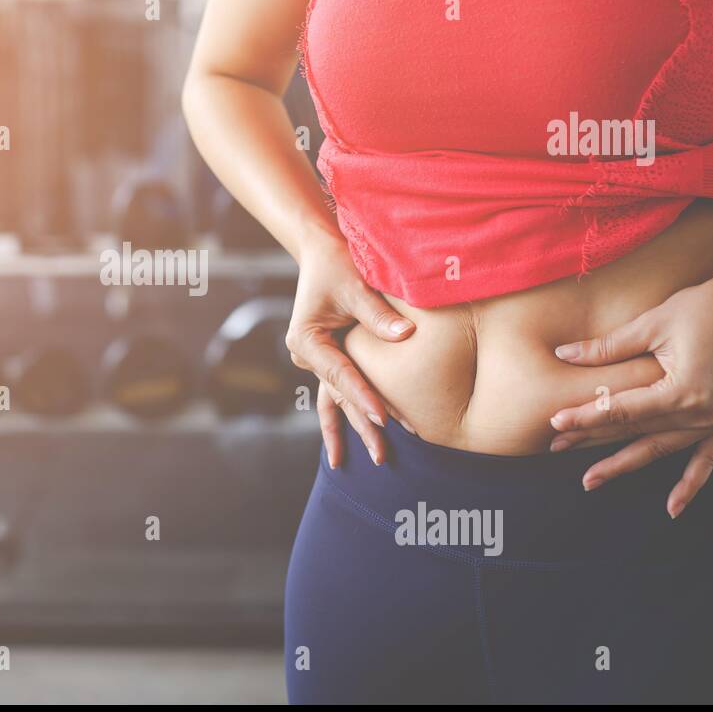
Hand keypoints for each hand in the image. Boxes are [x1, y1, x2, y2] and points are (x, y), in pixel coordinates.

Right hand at [287, 230, 414, 466]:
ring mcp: (317, 361)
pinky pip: (339, 394)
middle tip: (385, 456)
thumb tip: (406, 334)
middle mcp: (307, 356)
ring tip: (378, 459)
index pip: (341, 374)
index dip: (364, 395)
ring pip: (339, 401)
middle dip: (363, 425)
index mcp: (306, 340)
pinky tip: (348, 450)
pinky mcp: (330, 359)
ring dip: (357, 428)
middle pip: (339, 397)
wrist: (323, 252)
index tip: (384, 418)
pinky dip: (349, 417)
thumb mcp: (355, 286)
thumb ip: (377, 314)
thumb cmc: (338, 264)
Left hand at [547, 271, 712, 517]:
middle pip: (637, 432)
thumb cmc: (702, 307)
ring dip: (626, 464)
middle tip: (555, 450)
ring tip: (590, 480)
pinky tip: (672, 508)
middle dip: (594, 441)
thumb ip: (607, 348)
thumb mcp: (652, 323)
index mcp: (683, 390)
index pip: (623, 411)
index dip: (586, 416)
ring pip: (662, 449)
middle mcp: (703, 413)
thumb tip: (563, 354)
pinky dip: (691, 484)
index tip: (555, 424)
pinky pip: (708, 459)